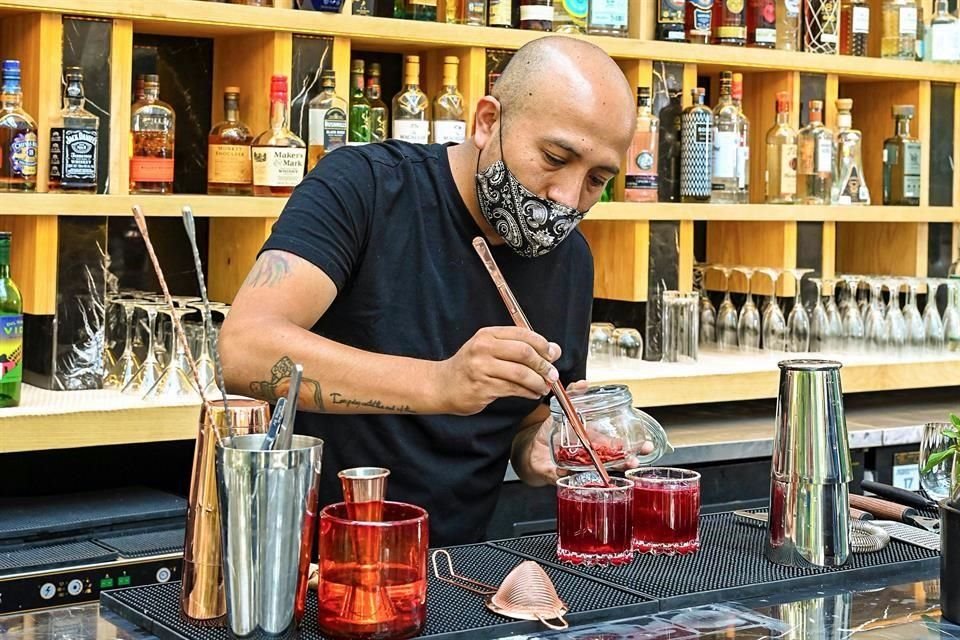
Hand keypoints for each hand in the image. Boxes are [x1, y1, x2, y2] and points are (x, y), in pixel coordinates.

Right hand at [434, 326, 560, 415]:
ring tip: (544, 387)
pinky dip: (528, 392)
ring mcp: (481, 368)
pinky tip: (532, 393)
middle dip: (544, 365)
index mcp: (487, 335)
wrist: (442, 385)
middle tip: (552, 374)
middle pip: (524, 353)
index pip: (523, 334)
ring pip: (521, 373)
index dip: (543, 345)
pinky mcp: (482, 387)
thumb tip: (553, 350)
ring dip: (538, 382)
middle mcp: (483, 348)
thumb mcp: (489, 349)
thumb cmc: (469, 367)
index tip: (552, 355)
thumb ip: (518, 347)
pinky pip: (513, 389)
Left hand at [524, 380, 654, 482]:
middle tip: (637, 460)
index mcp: (595, 442)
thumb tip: (584, 383)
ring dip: (605, 472)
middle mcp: (590, 457)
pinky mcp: (561, 473)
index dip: (635, 447)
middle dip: (628, 460)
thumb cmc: (552, 431)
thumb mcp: (564, 409)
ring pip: (595, 472)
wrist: (533, 449)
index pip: (619, 445)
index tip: (646, 446)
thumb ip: (574, 394)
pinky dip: (565, 473)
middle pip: (614, 461)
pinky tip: (566, 470)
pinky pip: (565, 476)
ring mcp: (578, 467)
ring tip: (611, 468)